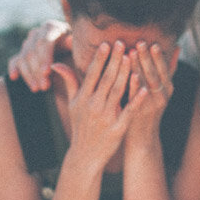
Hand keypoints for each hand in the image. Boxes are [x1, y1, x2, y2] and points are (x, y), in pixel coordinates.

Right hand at [8, 20, 71, 90]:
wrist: (71, 52)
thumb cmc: (78, 50)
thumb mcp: (79, 47)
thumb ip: (74, 45)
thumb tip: (70, 40)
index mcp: (52, 27)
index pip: (45, 41)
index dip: (45, 57)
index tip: (47, 72)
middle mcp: (38, 33)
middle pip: (33, 51)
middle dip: (38, 70)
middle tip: (45, 87)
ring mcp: (28, 42)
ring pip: (23, 58)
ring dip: (29, 75)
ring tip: (37, 89)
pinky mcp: (22, 53)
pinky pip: (15, 60)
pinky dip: (13, 68)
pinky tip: (14, 77)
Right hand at [51, 41, 140, 170]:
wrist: (85, 155)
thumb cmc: (81, 126)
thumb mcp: (73, 104)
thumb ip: (69, 82)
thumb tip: (56, 63)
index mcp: (83, 98)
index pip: (92, 74)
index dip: (100, 58)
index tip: (106, 43)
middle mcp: (93, 106)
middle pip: (106, 79)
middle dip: (114, 60)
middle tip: (122, 43)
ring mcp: (106, 117)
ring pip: (117, 91)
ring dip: (125, 74)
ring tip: (131, 57)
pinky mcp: (118, 129)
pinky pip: (128, 112)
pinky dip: (135, 100)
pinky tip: (144, 88)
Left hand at [125, 42, 178, 141]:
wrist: (143, 138)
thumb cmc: (151, 108)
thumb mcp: (163, 89)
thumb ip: (169, 69)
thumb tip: (176, 47)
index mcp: (168, 89)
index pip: (164, 69)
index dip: (158, 57)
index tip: (153, 42)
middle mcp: (161, 96)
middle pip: (154, 74)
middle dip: (147, 57)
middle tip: (140, 42)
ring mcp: (150, 105)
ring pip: (145, 84)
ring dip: (139, 67)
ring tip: (131, 52)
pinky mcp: (138, 112)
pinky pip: (136, 97)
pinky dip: (134, 86)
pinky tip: (130, 75)